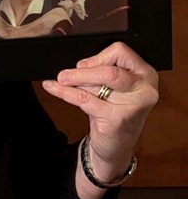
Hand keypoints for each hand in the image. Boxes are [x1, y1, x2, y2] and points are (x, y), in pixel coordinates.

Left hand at [41, 42, 157, 178]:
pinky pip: (85, 99)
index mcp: (145, 74)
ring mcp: (133, 105)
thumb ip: (99, 73)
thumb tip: (80, 64)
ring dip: (74, 79)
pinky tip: (53, 87)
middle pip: (110, 69)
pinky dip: (65, 92)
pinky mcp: (117, 119)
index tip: (84, 64)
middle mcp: (144, 89)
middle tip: (65, 74)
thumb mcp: (111, 88)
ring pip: (99, 82)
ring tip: (60, 79)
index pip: (121, 52)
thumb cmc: (114, 112)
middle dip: (83, 71)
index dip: (99, 56)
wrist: (116, 146)